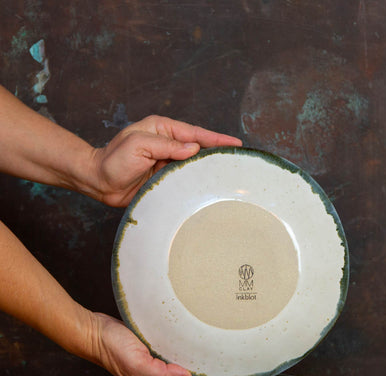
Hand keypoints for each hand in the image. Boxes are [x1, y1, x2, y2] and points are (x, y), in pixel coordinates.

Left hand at [89, 116, 241, 206]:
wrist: (99, 182)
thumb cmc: (114, 160)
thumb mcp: (139, 145)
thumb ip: (167, 146)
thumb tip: (194, 149)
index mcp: (162, 129)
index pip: (195, 133)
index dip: (216, 139)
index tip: (235, 143)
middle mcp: (167, 144)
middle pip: (198, 148)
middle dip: (217, 153)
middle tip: (238, 160)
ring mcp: (167, 162)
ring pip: (193, 165)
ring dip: (207, 169)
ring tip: (228, 174)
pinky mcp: (165, 178)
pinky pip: (184, 179)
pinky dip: (195, 182)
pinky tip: (207, 187)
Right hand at [90, 312, 242, 375]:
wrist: (95, 332)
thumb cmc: (111, 347)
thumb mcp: (134, 361)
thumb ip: (158, 374)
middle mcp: (159, 375)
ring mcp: (157, 363)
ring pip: (187, 371)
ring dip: (205, 373)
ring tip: (223, 372)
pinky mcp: (155, 349)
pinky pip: (177, 357)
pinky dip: (191, 358)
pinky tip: (197, 354)